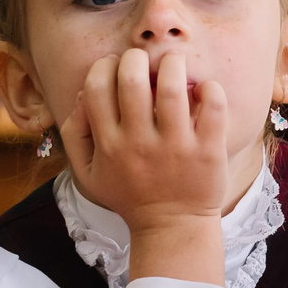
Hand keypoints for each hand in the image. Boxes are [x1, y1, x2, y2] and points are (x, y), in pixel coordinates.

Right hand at [62, 47, 230, 285]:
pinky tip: (202, 91)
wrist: (172, 229)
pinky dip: (209, 88)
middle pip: (132, 78)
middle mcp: (140, 142)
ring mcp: (176, 146)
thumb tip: (82, 94)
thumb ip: (75, 133)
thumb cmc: (129, 195)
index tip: (115, 69)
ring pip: (173, 87)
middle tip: (145, 64)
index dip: (104, 66)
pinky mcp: (208, 149)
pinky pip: (212, 105)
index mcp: (109, 144)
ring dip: (172, 65)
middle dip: (136, 58)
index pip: (96, 86)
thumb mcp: (87, 174)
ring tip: (174, 67)